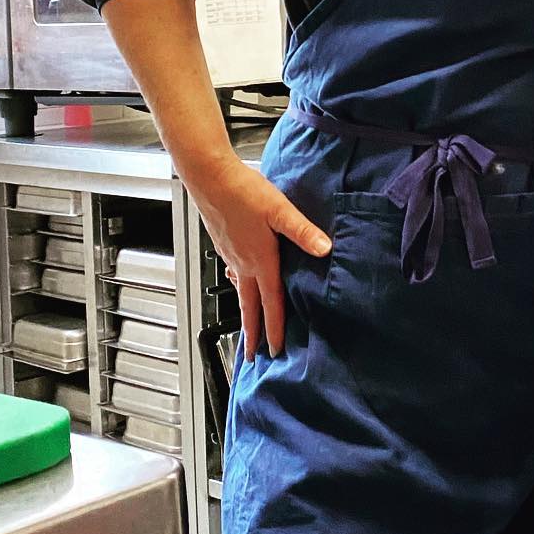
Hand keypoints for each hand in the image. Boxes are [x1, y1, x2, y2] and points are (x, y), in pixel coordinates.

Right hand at [186, 157, 331, 358]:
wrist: (209, 176)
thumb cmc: (243, 191)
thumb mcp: (280, 210)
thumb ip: (303, 231)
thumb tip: (324, 248)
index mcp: (260, 260)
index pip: (270, 303)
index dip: (274, 328)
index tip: (275, 350)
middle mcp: (242, 263)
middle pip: (249, 306)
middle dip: (252, 333)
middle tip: (253, 356)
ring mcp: (230, 255)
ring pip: (239, 291)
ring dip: (245, 312)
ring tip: (248, 326)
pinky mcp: (224, 244)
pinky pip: (233, 274)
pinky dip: (238, 286)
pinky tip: (239, 280)